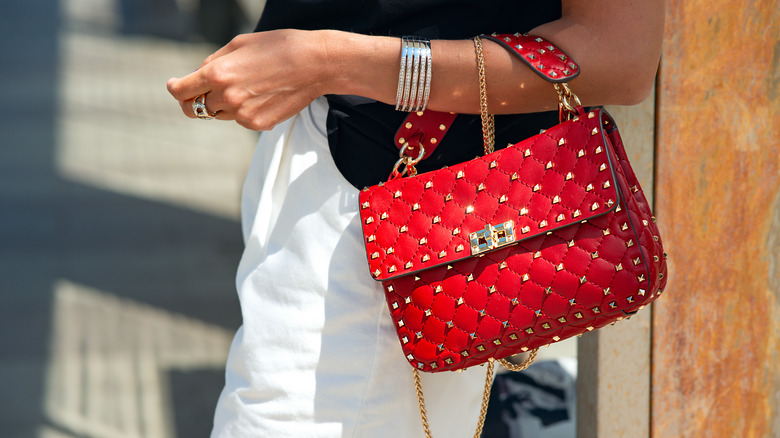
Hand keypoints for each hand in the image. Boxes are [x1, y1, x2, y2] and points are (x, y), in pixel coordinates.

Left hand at [167, 29, 330, 130]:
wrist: (314, 65)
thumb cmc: (278, 47)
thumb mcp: (239, 44)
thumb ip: (213, 61)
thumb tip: (199, 76)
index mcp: (217, 73)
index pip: (180, 91)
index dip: (174, 88)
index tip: (174, 85)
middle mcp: (226, 97)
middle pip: (194, 109)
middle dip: (192, 100)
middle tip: (197, 94)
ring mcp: (242, 115)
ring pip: (218, 115)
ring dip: (221, 104)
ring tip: (244, 87)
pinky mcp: (258, 125)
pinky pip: (240, 120)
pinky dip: (243, 110)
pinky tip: (262, 95)